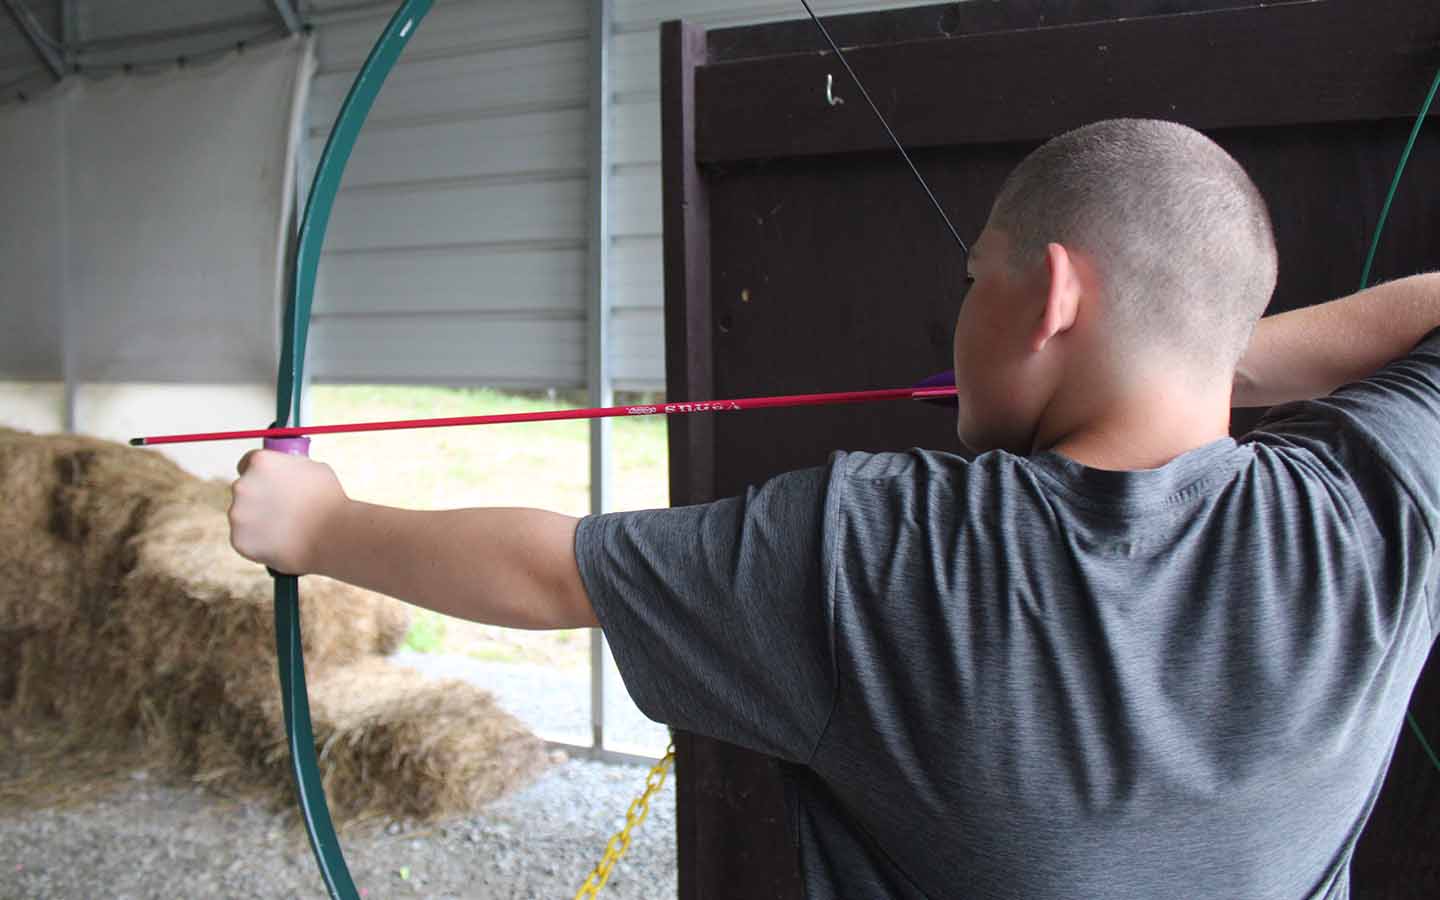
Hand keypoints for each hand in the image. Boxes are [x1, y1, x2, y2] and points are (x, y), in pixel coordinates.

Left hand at [228, 449, 347, 573]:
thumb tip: (286, 471)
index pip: (246, 464)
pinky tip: (281, 543)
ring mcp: (238, 514)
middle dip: (259, 499)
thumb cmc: (329, 502)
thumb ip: (291, 467)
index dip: (260, 475)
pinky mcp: (239, 540)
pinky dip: (259, 543)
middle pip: (244, 491)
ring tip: (287, 529)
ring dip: (259, 521)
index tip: (268, 484)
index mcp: (260, 462)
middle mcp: (243, 485)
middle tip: (283, 510)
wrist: (332, 537)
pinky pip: (246, 540)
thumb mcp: (314, 468)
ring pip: (244, 517)